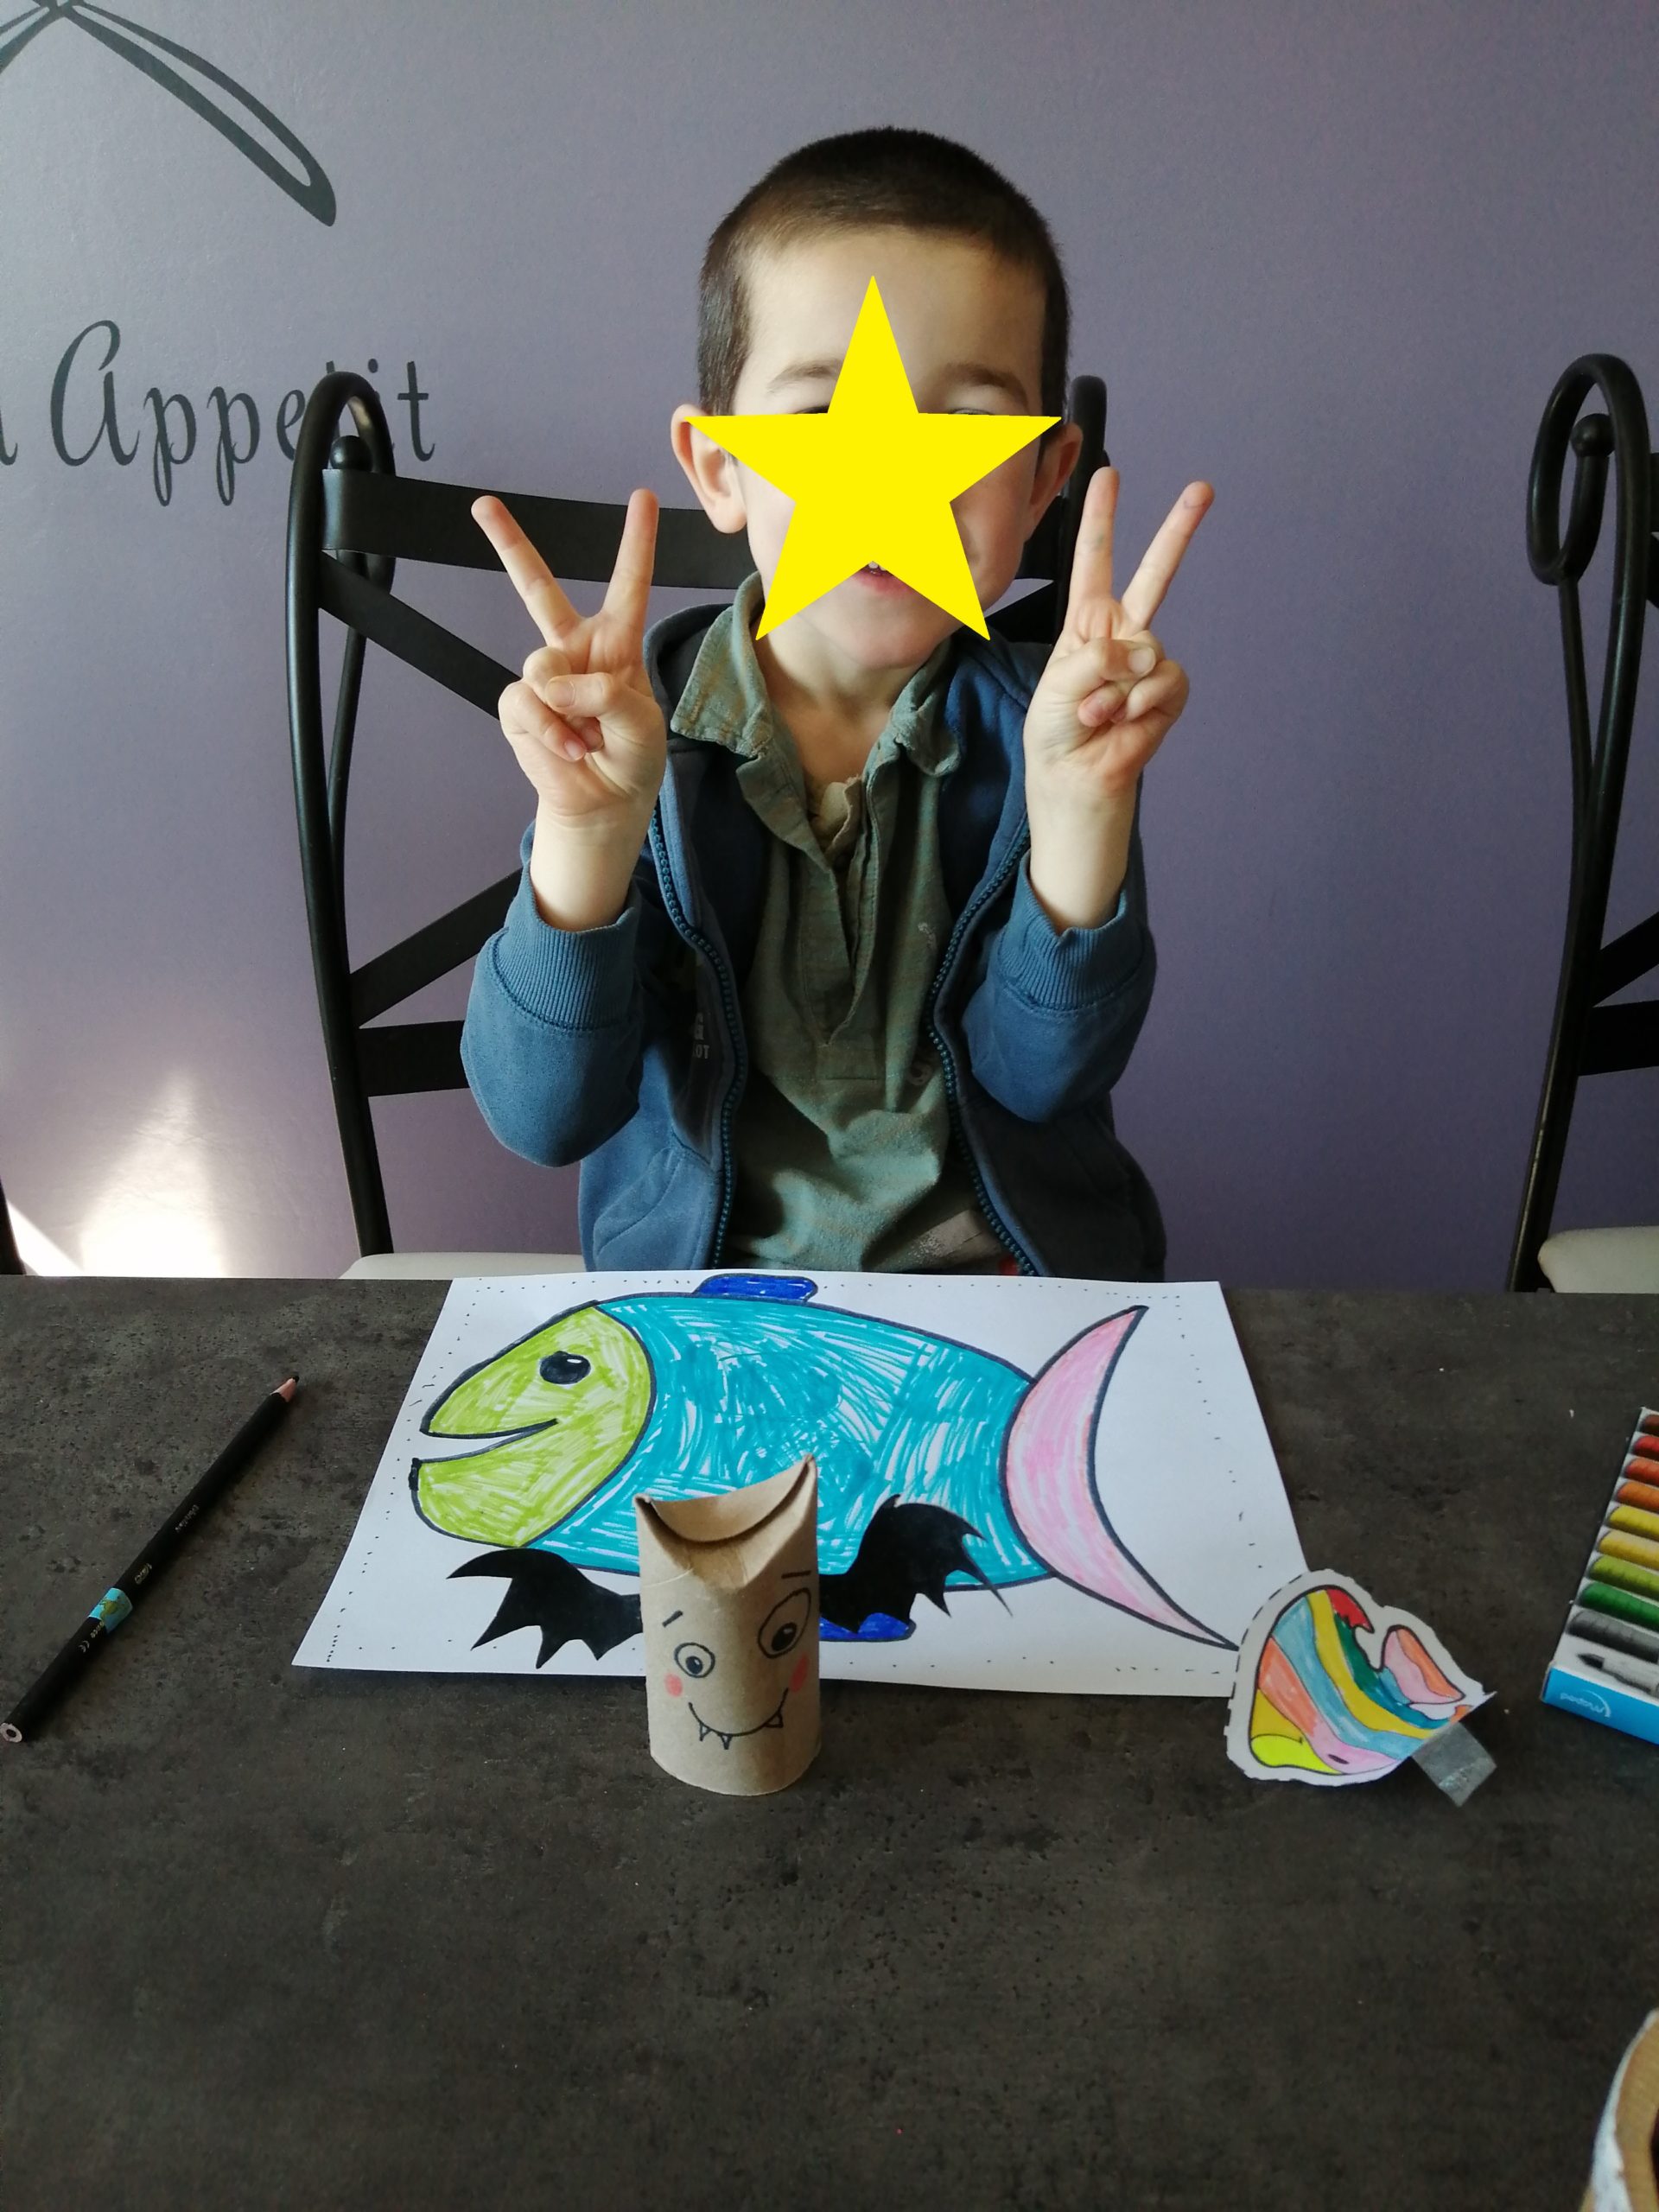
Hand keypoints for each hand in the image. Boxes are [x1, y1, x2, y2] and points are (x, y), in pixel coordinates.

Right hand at [473, 488, 666, 836]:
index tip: (643, 498)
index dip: (636, 542)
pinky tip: (569, 749)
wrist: (604, 803)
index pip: (627, 584)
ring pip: (540, 665)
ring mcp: (543, 676)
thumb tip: (551, 682)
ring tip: (588, 739)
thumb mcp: (642, 722)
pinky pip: (526, 702)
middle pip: (537, 588)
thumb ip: (607, 692)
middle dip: (509, 543)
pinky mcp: (519, 706)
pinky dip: (550, 730)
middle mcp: (574, 650)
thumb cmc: (633, 757)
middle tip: (482, 504)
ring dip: (567, 710)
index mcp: (616, 642)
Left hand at [1023, 466, 1211, 805]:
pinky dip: (1138, 704)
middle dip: (1178, 532)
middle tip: (1203, 489)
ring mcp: (1148, 661)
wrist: (1076, 780)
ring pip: (1147, 649)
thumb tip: (1144, 656)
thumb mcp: (1059, 682)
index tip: (1107, 475)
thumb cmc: (1056, 732)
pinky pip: (1163, 680)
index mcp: (1087, 622)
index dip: (1101, 519)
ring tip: (1094, 716)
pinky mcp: (1169, 691)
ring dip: (1113, 689)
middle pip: (1154, 575)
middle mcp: (1122, 634)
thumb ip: (1097, 655)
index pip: (1094, 561)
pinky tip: (1121, 722)